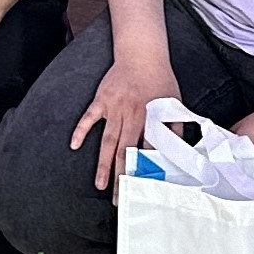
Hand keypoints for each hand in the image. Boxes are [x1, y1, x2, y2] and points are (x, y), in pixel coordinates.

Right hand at [69, 47, 179, 193]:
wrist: (142, 53)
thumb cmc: (161, 80)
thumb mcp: (174, 105)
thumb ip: (175, 130)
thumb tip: (179, 153)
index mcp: (150, 119)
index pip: (148, 153)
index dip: (145, 174)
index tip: (143, 192)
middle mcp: (131, 116)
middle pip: (125, 153)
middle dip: (122, 178)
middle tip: (120, 199)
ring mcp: (114, 107)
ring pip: (108, 141)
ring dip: (103, 164)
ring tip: (100, 185)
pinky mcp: (102, 99)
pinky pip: (89, 117)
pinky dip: (81, 130)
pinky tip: (74, 145)